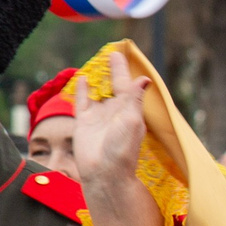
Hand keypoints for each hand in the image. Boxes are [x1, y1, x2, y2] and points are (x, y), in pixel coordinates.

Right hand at [69, 66, 164, 225]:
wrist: (104, 173)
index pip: (127, 83)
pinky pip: (82, 101)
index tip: (123, 52)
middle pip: (113, 85)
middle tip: (112, 53)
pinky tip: (82, 78)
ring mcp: (99, 116)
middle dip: (113, 70)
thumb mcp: (132, 121)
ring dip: (97, 78)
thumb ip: (134, 99)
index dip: (124, 68)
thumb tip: (144, 79)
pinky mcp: (84, 122)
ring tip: (97, 63)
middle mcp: (115, 111)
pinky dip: (82, 90)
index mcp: (129, 109)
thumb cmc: (122, 149)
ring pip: (97, 91)